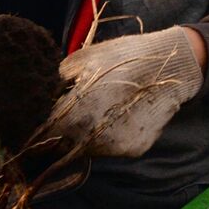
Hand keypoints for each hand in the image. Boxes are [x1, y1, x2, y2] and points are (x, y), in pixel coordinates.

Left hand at [48, 26, 203, 157]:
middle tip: (67, 119)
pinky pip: (112, 149)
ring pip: (87, 151)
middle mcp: (94, 135)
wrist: (172, 66)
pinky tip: (117, 118)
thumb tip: (40, 96)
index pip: (45, 134)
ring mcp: (116, 146)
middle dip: (59, 137)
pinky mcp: (134, 150)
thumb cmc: (122, 57)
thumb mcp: (82, 60)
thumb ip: (57, 82)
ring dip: (84, 138)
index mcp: (75, 112)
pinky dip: (108, 139)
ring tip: (97, 114)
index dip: (38, 131)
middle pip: (63, 148)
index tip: (36, 126)